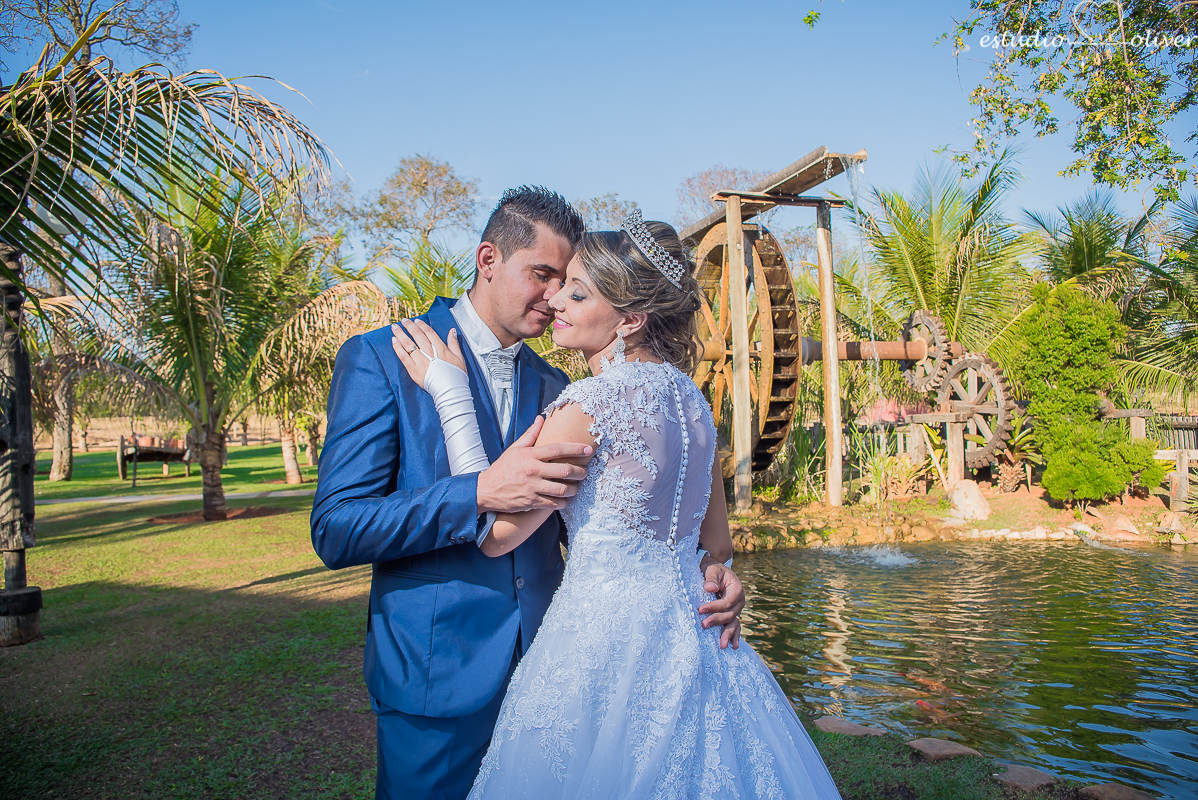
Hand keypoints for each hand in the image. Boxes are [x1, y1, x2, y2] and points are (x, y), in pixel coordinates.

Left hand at [391, 319, 466, 389]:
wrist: (451, 392)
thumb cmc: (457, 376)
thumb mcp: (459, 358)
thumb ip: (454, 343)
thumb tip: (452, 331)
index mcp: (441, 349)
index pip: (429, 332)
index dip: (421, 325)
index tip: (416, 321)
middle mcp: (430, 353)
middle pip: (417, 335)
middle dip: (409, 326)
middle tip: (404, 321)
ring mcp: (421, 361)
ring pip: (408, 343)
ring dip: (400, 333)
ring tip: (394, 327)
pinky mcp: (413, 370)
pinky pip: (403, 356)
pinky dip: (397, 347)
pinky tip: (394, 340)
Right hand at [477, 416, 591, 513]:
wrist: (485, 490)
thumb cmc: (502, 468)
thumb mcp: (514, 449)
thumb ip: (530, 434)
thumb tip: (541, 418)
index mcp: (529, 455)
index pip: (557, 449)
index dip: (575, 449)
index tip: (588, 449)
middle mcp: (532, 471)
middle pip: (564, 470)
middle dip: (580, 472)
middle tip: (585, 473)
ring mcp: (532, 488)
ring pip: (562, 489)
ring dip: (574, 489)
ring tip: (577, 488)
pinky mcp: (530, 502)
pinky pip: (553, 504)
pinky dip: (563, 502)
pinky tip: (565, 500)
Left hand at [698, 559, 744, 648]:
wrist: (714, 571)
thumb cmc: (712, 569)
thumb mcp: (712, 569)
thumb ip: (712, 578)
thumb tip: (710, 588)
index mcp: (736, 589)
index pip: (726, 602)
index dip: (714, 607)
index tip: (700, 610)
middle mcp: (739, 601)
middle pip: (730, 614)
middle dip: (717, 620)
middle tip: (704, 625)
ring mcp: (736, 609)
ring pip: (733, 623)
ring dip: (727, 634)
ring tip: (722, 645)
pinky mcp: (731, 614)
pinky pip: (734, 626)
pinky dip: (734, 636)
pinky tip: (733, 646)